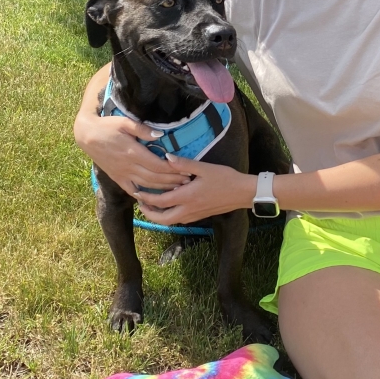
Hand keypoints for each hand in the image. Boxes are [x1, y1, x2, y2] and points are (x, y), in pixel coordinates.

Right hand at [73, 108, 190, 194]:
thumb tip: (161, 135)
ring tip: (178, 189)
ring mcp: (122, 174)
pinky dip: (144, 195)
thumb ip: (143, 129)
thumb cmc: (108, 126)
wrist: (87, 136)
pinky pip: (132, 190)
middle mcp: (128, 166)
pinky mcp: (117, 178)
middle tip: (188, 181)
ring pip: (146, 185)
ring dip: (163, 188)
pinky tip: (155, 197)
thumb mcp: (125, 122)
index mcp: (133, 152)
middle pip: (155, 177)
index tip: (186, 170)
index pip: (157, 165)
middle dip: (173, 181)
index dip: (173, 169)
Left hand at [133, 154, 255, 224]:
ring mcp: (194, 215)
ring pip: (170, 221)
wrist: (242, 193)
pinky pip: (179, 219)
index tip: (137, 191)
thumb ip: (184, 164)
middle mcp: (188, 209)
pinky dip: (169, 215)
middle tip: (140, 202)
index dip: (146, 198)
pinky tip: (169, 205)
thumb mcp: (205, 168)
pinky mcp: (199, 216)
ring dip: (158, 215)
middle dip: (148, 213)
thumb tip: (166, 157)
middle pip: (162, 218)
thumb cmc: (225, 178)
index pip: (160, 202)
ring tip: (151, 204)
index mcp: (187, 197)